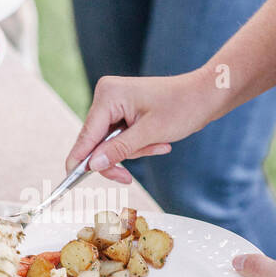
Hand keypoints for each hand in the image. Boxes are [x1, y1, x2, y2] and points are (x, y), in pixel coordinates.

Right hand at [65, 71, 214, 182]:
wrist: (207, 95)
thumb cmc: (182, 107)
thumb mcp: (150, 133)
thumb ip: (119, 149)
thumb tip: (92, 165)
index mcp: (109, 95)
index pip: (86, 134)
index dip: (79, 160)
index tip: (68, 181)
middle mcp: (108, 96)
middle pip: (96, 141)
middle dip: (118, 157)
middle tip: (127, 177)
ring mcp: (116, 103)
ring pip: (111, 143)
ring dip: (135, 151)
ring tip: (159, 145)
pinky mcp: (125, 110)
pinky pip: (123, 138)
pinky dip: (139, 145)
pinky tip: (159, 142)